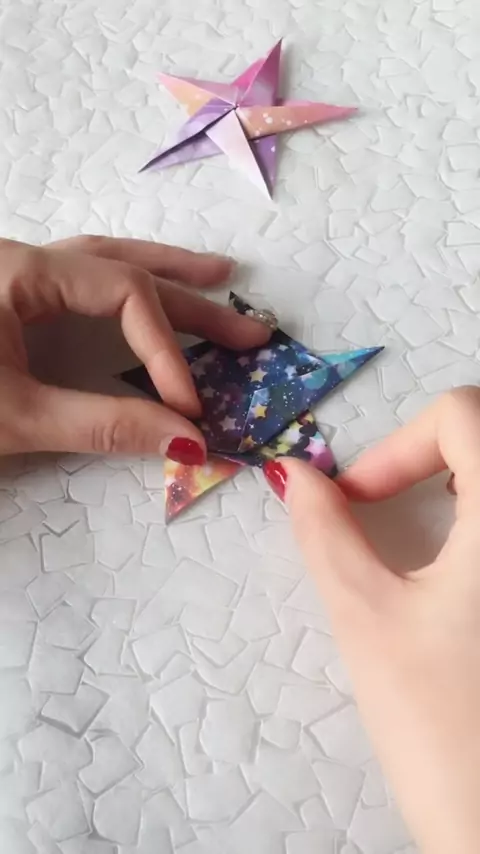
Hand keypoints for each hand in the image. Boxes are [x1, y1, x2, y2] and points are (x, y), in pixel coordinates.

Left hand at [0, 236, 270, 460]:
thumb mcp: (17, 417)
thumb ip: (102, 425)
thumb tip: (187, 440)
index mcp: (21, 270)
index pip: (124, 293)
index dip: (165, 349)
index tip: (188, 406)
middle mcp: (23, 260)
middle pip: (126, 270)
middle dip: (192, 302)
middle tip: (249, 333)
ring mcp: (15, 276)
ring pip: (104, 263)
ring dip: (164, 274)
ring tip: (217, 276)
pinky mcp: (10, 300)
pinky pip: (82, 281)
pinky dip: (124, 289)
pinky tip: (147, 291)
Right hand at [264, 387, 479, 853]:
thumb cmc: (445, 731)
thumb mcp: (369, 620)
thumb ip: (326, 534)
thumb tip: (298, 477)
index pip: (464, 414)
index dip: (398, 446)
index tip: (357, 503)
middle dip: (430, 457)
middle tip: (388, 506)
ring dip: (464, 482)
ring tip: (429, 527)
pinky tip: (462, 568)